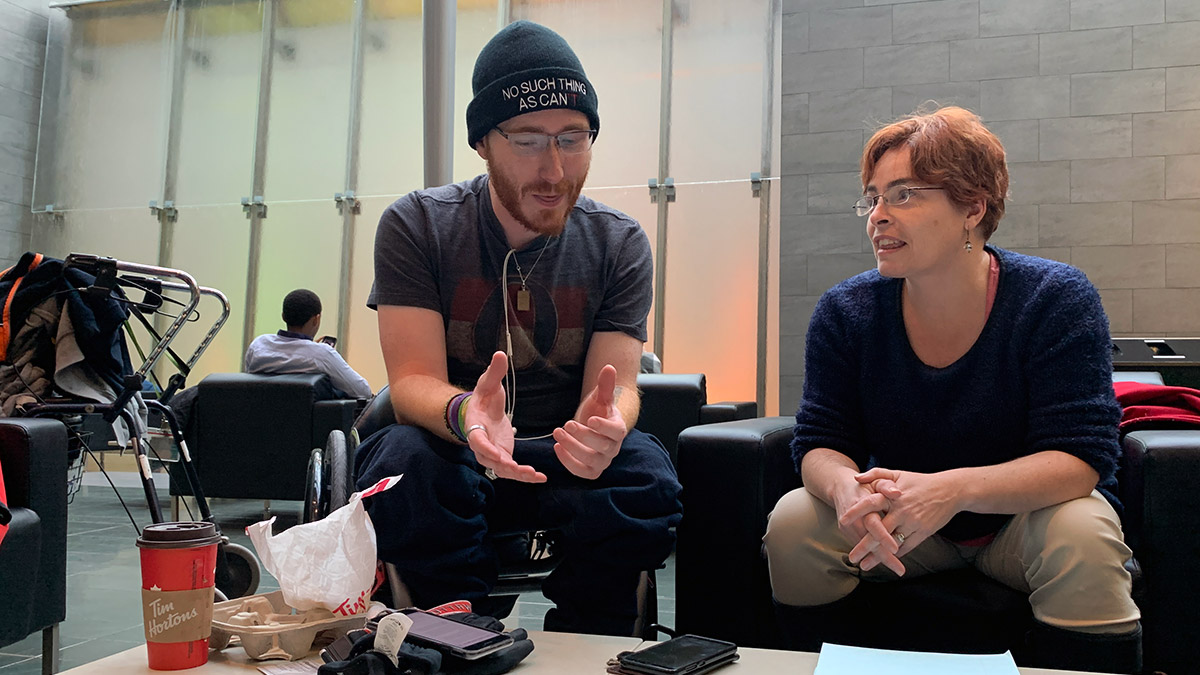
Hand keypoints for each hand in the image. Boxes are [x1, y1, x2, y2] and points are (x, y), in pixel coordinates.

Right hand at [463, 351, 545, 482]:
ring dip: (517, 474)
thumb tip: (500, 354)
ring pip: (501, 469)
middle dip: (502, 465)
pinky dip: (525, 476)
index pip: (476, 439)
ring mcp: (492, 453)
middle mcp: (481, 444)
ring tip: (534, 475)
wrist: (485, 410)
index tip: (496, 453)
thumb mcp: (487, 382)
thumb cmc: (484, 396)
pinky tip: (540, 477)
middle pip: (488, 459)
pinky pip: (513, 470)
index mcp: (475, 425)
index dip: (485, 447)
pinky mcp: (503, 458)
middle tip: (517, 468)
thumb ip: (494, 372)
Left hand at [551, 364, 626, 478]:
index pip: (616, 431)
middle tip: (566, 424)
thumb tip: (609, 367)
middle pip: (602, 447)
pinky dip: (568, 463)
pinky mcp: (590, 471)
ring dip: (572, 448)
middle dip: (583, 436)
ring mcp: (602, 462)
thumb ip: (605, 385)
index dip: (604, 427)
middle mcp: (613, 449)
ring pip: (591, 461)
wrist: (592, 429)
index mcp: (619, 430)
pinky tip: (556, 447)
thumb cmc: (597, 413)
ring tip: (557, 433)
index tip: (589, 419)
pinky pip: (581, 472)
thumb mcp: (600, 398)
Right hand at [833, 479, 905, 575]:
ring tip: (897, 569)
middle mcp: (853, 519)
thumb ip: (886, 485)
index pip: (872, 524)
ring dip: (880, 559)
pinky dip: (873, 554)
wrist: (841, 487)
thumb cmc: (864, 484)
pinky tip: (887, 561)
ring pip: (864, 547)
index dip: (883, 537)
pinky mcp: (847, 532)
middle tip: (900, 570)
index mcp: (862, 505)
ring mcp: (848, 527)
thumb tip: (898, 493)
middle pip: (868, 542)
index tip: (895, 549)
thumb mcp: (876, 480)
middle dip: (884, 557)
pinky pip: (861, 545)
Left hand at [847, 468, 958, 572]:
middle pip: (879, 531)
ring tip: (865, 565)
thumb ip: (875, 474)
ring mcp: (913, 523)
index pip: (870, 504)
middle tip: (852, 557)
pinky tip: (885, 560)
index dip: (856, 512)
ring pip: (892, 543)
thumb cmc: (920, 481)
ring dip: (878, 556)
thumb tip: (855, 477)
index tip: (843, 521)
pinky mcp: (924, 532)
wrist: (950, 490)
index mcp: (892, 495)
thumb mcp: (897, 473)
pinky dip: (895, 554)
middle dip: (864, 545)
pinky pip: (907, 547)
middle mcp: (902, 511)